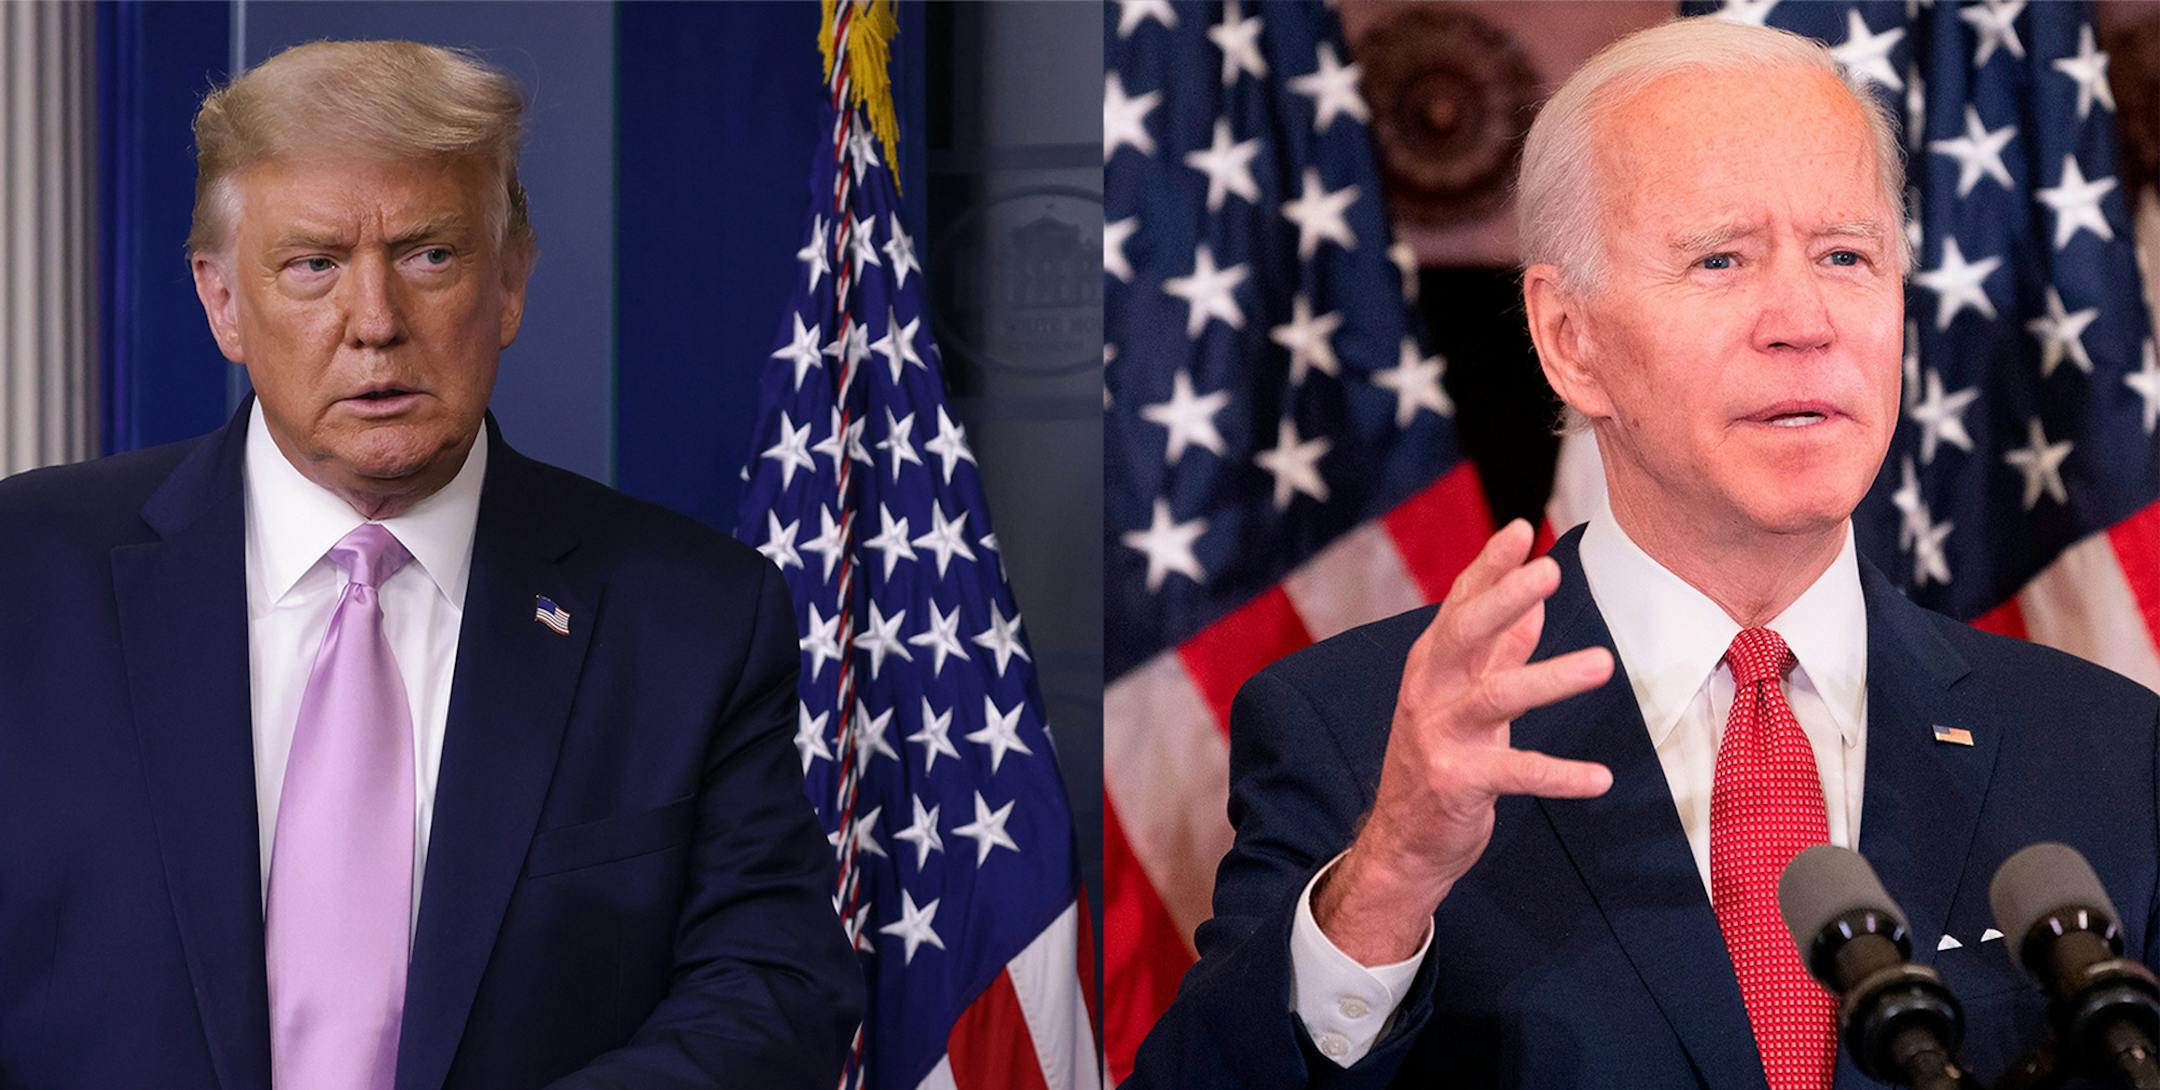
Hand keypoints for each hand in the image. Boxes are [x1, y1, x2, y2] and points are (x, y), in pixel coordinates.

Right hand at [1312, 519, 1614, 964]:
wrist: (1404, 841)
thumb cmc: (1441, 759)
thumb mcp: (1465, 697)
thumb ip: (1498, 651)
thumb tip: (1535, 602)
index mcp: (1432, 665)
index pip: (1460, 605)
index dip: (1489, 567)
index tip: (1521, 529)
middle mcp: (1427, 692)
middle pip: (1463, 634)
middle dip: (1504, 599)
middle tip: (1549, 571)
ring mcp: (1438, 736)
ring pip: (1494, 697)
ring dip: (1550, 678)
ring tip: (1603, 663)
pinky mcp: (1456, 783)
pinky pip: (1514, 773)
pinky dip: (1559, 776)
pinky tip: (1599, 778)